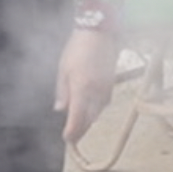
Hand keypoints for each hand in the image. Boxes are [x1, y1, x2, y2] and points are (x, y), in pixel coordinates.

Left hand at [53, 27, 117, 143]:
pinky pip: (103, 104)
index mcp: (81, 88)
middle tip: (72, 138)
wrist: (99, 34)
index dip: (72, 131)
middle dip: (80, 130)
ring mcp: (106, 89)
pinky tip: (89, 108)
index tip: (67, 138)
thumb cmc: (78, 48)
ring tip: (78, 125)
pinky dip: (95, 110)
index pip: (77, 118)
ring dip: (88, 120)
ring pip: (97, 113)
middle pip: (88, 120)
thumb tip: (61, 109)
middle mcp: (96, 92)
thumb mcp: (63, 70)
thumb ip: (62, 92)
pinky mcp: (111, 85)